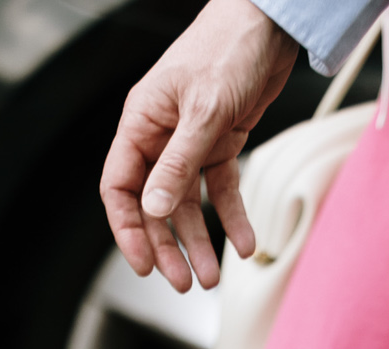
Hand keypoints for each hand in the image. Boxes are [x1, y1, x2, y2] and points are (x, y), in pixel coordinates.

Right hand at [100, 0, 299, 292]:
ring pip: (186, 205)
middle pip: (153, 206)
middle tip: (184, 283)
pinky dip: (232, 217)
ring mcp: (190, 142)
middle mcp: (161, 136)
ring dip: (199, 242)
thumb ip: (178, 164)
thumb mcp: (203, 111)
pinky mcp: (221, 143)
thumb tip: (152, 210)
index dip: (128, 230)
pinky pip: (220, 190)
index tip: (145, 265)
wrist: (269, 22)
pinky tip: (245, 244)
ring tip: (212, 278)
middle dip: (167, 247)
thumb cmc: (227, 48)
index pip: (119, 187)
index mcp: (141, 122)